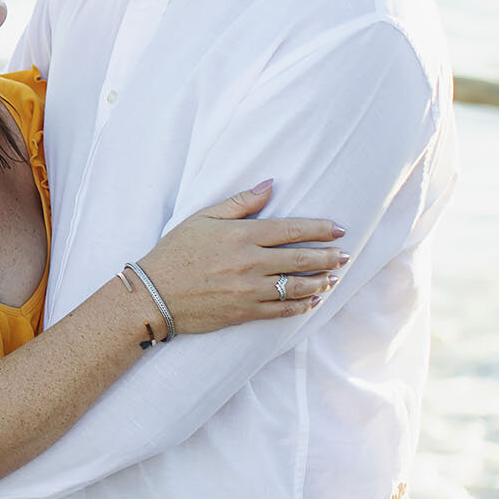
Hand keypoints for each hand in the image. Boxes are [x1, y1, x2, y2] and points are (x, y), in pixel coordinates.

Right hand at [135, 180, 347, 333]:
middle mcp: (250, 262)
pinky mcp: (245, 312)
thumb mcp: (202, 218)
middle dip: (329, 256)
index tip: (339, 229)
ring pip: (296, 286)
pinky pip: (281, 310)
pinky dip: (300, 306)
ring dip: (320, 282)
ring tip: (333, 279)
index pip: (291, 229)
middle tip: (346, 255)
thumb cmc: (175, 252)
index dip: (319, 229)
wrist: (153, 294)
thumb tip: (269, 185)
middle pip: (301, 258)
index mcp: (241, 235)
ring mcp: (249, 290)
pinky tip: (311, 302)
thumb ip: (239, 202)